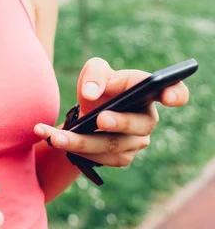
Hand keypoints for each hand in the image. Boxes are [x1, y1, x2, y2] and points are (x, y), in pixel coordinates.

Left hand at [34, 57, 189, 168]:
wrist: (86, 109)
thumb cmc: (98, 84)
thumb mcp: (94, 70)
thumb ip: (95, 75)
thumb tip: (93, 94)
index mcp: (146, 90)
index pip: (172, 91)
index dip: (176, 94)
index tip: (170, 97)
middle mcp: (147, 117)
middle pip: (139, 124)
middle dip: (118, 122)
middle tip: (99, 118)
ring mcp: (137, 140)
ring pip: (112, 145)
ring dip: (80, 141)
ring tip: (53, 136)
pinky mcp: (122, 157)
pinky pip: (100, 158)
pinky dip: (74, 150)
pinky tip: (52, 138)